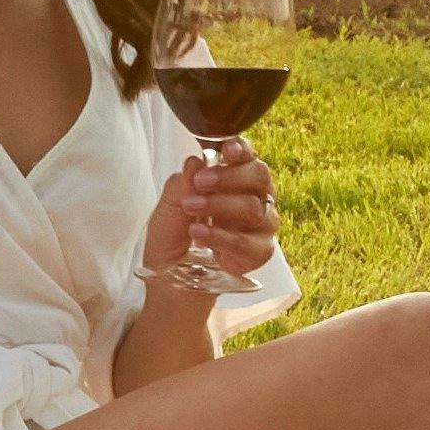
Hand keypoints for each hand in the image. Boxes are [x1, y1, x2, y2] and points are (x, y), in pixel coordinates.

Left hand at [148, 140, 277, 292]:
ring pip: (253, 207)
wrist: (170, 280)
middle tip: (200, 183)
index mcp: (234, 179)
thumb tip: (195, 161)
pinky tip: (199, 234)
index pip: (247, 156)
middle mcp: (254, 197)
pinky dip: (221, 237)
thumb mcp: (168, 208)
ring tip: (191, 210)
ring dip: (219, 205)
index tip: (226, 150)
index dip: (241, 149)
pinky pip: (247, 241)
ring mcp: (261, 225)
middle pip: (259, 176)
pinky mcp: (260, 252)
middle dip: (228, 176)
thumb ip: (182, 184)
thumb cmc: (173, 238)